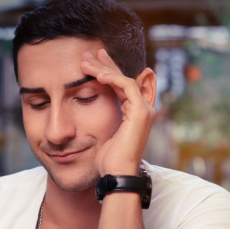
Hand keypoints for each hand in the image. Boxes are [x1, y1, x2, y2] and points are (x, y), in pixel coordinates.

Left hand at [80, 49, 155, 175]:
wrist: (117, 174)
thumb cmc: (108, 162)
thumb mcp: (103, 136)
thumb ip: (102, 121)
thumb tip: (87, 114)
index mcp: (135, 115)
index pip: (126, 86)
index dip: (113, 70)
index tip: (96, 61)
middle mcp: (143, 110)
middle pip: (124, 79)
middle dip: (106, 64)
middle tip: (89, 54)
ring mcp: (145, 110)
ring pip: (124, 79)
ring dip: (103, 68)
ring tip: (85, 62)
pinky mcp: (141, 112)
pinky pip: (127, 85)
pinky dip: (111, 78)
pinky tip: (96, 74)